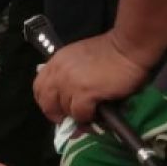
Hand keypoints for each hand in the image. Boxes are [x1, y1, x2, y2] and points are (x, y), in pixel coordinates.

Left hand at [32, 30, 152, 123]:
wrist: (128, 47)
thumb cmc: (109, 51)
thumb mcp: (79, 57)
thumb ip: (69, 72)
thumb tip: (67, 95)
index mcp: (56, 62)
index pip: (38, 87)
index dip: (46, 101)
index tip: (58, 108)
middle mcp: (59, 72)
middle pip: (45, 101)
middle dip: (56, 113)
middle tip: (70, 118)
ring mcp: (70, 82)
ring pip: (64, 109)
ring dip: (76, 115)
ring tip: (89, 113)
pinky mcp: (85, 92)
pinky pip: (79, 113)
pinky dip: (88, 117)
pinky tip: (97, 112)